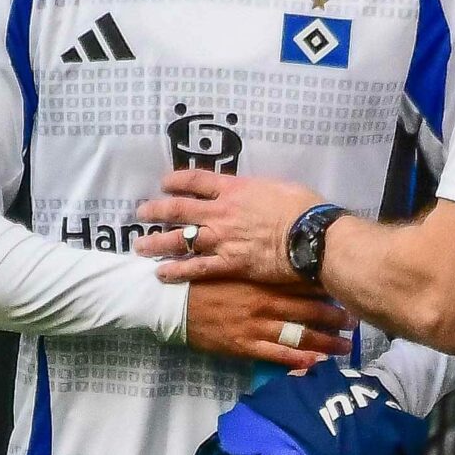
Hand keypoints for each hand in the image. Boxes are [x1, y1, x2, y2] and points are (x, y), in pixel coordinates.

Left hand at [136, 171, 320, 286]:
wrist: (313, 236)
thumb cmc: (303, 208)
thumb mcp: (278, 186)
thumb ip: (257, 190)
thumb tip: (253, 192)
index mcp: (234, 189)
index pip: (196, 180)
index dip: (177, 180)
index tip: (165, 183)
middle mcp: (221, 212)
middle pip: (179, 209)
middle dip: (156, 210)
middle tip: (142, 213)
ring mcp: (222, 239)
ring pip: (180, 240)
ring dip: (157, 242)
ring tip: (141, 247)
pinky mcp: (230, 264)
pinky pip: (197, 268)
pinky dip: (178, 271)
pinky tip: (162, 274)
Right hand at [184, 277, 353, 370]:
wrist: (172, 301)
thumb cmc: (202, 280)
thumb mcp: (233, 264)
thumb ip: (259, 266)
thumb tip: (287, 263)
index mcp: (262, 279)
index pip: (303, 284)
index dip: (327, 290)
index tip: (347, 292)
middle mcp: (264, 302)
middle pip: (308, 310)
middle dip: (334, 317)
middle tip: (355, 322)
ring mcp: (255, 325)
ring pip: (298, 335)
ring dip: (325, 341)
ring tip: (345, 347)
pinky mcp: (244, 346)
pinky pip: (277, 355)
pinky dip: (298, 361)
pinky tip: (316, 364)